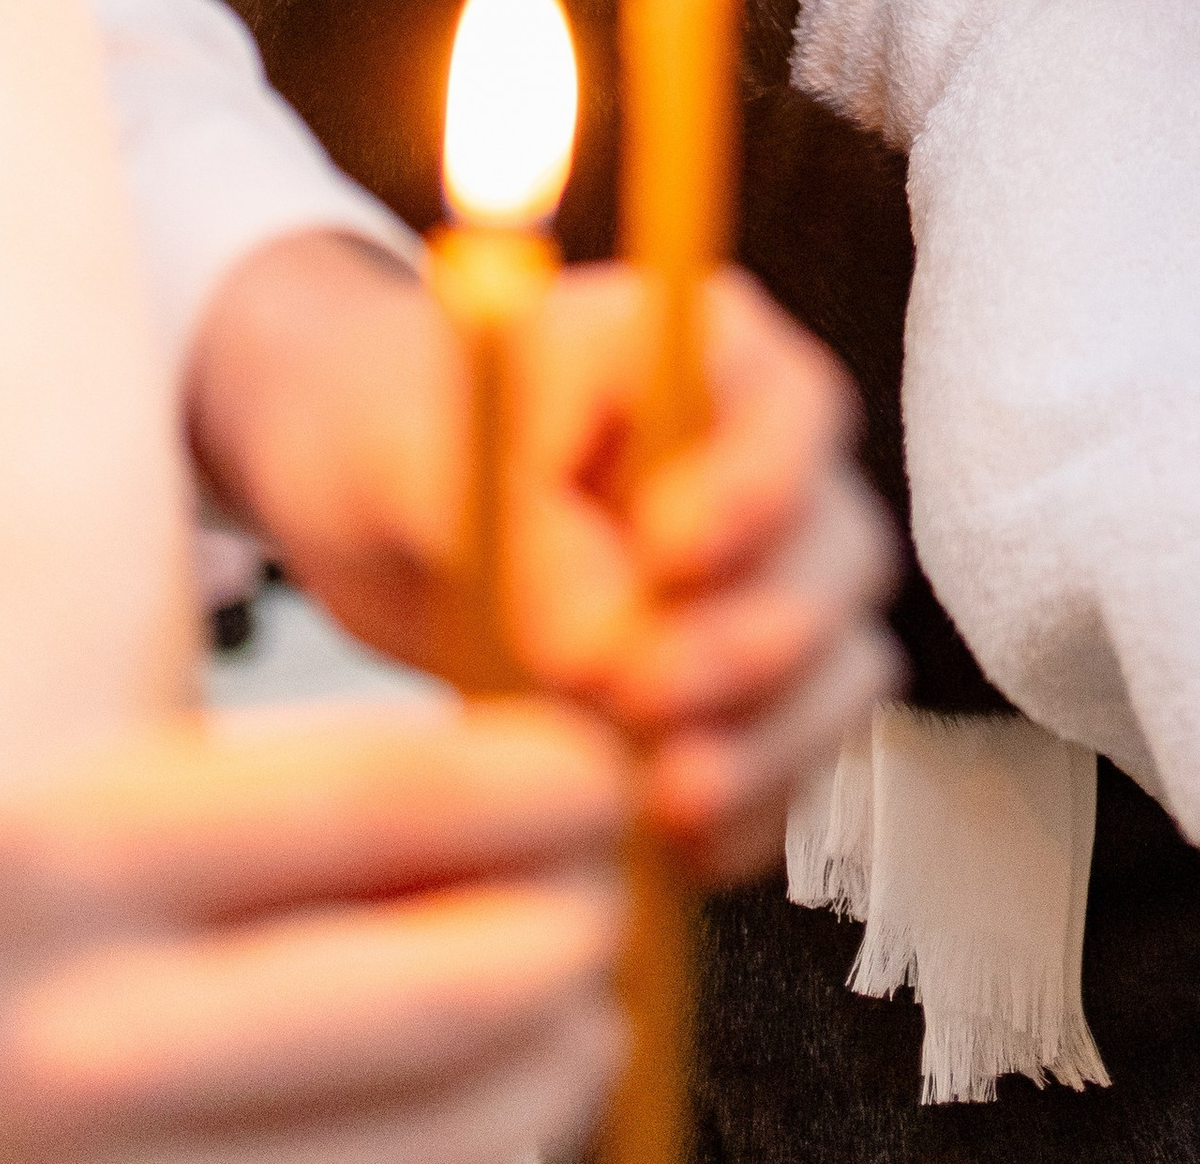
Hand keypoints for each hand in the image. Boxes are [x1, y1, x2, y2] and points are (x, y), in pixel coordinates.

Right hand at [0, 699, 626, 1163]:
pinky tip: (468, 1125)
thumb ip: (267, 809)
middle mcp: (80, 1051)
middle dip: (576, 931)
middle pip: (450, 996)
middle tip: (606, 891)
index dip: (542, 779)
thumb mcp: (52, 824)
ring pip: (448, 1153)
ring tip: (560, 1017)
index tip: (596, 769)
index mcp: (49, 865)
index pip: (387, 801)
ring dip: (549, 1070)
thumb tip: (508, 809)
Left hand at [187, 240, 900, 884]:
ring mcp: (757, 584)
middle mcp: (762, 465)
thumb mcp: (426, 449)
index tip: (662, 558)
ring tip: (661, 797)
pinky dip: (743, 811)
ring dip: (768, 742)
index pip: (798, 415)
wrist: (360, 502)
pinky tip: (666, 845)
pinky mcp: (731, 694)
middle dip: (757, 642)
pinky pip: (787, 764)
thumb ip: (524, 529)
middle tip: (643, 695)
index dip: (756, 495)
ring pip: (836, 669)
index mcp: (709, 355)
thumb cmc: (395, 427)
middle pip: (838, 556)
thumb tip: (604, 653)